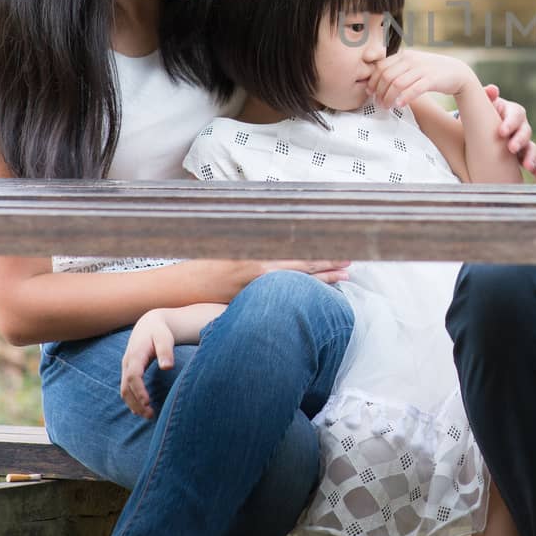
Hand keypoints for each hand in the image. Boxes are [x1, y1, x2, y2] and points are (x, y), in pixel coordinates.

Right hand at [120, 310, 176, 418]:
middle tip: (150, 416)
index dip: (139, 391)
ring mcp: (126, 368)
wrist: (148, 324)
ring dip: (134, 404)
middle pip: (126, 387)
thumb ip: (166, 351)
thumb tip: (168, 367)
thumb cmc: (159, 331)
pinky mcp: (128, 371)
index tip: (148, 403)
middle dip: (136, 403)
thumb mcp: (164, 337)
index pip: (134, 376)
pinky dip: (132, 400)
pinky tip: (142, 409)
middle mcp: (127, 363)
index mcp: (135, 355)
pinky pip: (126, 388)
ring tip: (148, 416)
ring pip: (124, 390)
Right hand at [180, 259, 351, 300]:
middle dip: (329, 265)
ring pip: (297, 284)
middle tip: (351, 262)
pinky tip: (316, 294)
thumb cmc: (207, 262)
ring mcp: (259, 291)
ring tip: (345, 276)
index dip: (322, 252)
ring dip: (322, 280)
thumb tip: (280, 231)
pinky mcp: (255, 303)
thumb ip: (258, 242)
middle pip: (304, 269)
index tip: (342, 246)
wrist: (184, 288)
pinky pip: (282, 298)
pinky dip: (301, 293)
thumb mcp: (233, 244)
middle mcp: (263, 274)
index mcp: (260, 257)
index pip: (298, 255)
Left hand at [368, 49, 479, 110]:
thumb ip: (398, 69)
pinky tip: (400, 105)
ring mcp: (422, 69)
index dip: (373, 81)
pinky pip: (414, 89)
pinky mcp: (432, 79)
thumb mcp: (413, 65)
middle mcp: (411, 60)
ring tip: (387, 107)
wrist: (457, 72)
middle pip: (387, 76)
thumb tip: (377, 82)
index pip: (381, 66)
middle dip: (379, 91)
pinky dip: (404, 98)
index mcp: (405, 55)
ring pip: (397, 84)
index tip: (370, 92)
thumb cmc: (432, 71)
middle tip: (378, 103)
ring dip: (388, 97)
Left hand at [487, 85, 535, 179]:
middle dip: (520, 140)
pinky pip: (533, 162)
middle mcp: (520, 126)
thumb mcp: (482, 105)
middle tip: (511, 148)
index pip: (515, 115)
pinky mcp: (523, 155)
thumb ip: (486, 96)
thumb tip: (492, 90)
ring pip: (531, 147)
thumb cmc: (482, 114)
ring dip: (531, 156)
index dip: (510, 123)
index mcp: (512, 112)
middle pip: (525, 131)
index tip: (501, 132)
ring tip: (527, 166)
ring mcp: (523, 141)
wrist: (481, 127)